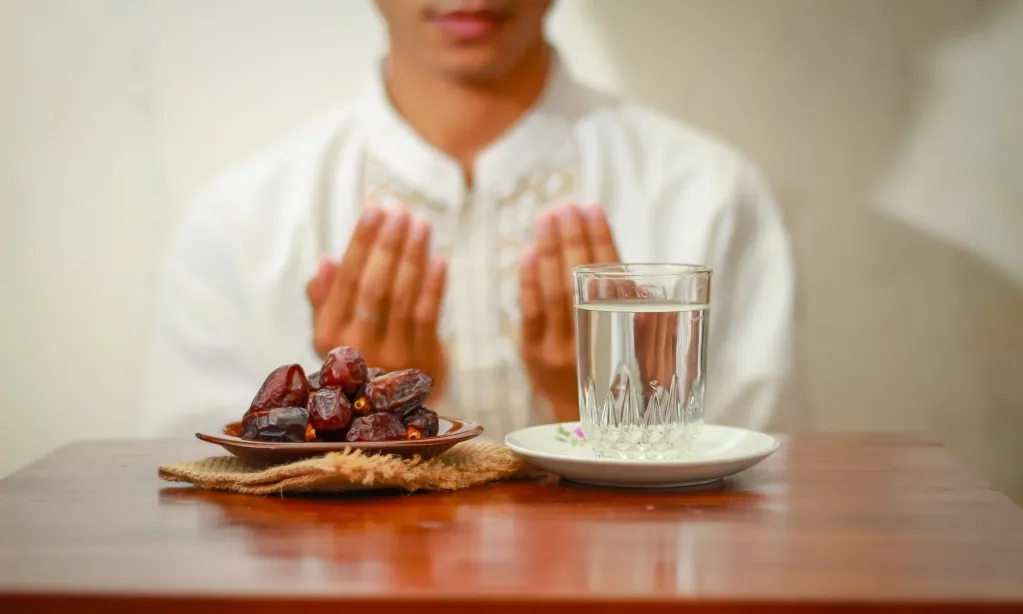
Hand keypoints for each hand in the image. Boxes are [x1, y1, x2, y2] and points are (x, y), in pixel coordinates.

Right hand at [306, 205, 447, 397]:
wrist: (397, 410)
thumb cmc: (363, 356)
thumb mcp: (335, 334)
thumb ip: (326, 299)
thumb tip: (325, 261)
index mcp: (327, 335)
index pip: (345, 280)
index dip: (361, 243)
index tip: (373, 210)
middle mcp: (355, 347)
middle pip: (373, 286)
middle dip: (387, 244)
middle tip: (400, 210)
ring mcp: (390, 356)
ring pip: (402, 297)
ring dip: (413, 256)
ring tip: (421, 224)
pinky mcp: (422, 361)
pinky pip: (428, 316)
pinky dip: (434, 286)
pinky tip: (439, 259)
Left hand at [519, 203, 619, 420]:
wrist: (584, 419)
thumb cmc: (616, 373)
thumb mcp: (639, 346)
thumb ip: (635, 311)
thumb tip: (630, 272)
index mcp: (622, 333)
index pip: (611, 276)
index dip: (600, 239)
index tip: (592, 208)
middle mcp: (591, 341)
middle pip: (578, 279)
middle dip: (570, 238)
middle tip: (564, 206)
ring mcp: (559, 349)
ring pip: (552, 292)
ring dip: (548, 250)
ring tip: (547, 217)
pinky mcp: (532, 354)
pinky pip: (529, 312)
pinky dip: (528, 280)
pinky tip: (528, 252)